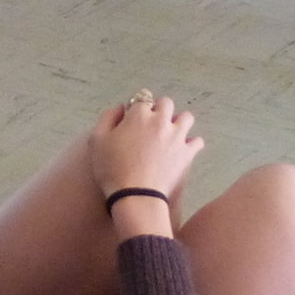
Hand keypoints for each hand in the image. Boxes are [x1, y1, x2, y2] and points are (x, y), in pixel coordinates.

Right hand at [88, 94, 202, 204]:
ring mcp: (176, 136)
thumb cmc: (111, 169)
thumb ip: (107, 118)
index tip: (133, 116)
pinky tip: (183, 148)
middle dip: (159, 109)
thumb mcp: (96, 140)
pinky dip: (191, 143)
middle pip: (166, 103)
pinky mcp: (187, 154)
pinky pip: (197, 141)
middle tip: (152, 123)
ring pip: (186, 117)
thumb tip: (119, 107)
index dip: (137, 106)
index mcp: (138, 115)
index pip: (142, 97)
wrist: (135, 196)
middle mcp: (160, 121)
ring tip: (171, 132)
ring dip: (179, 122)